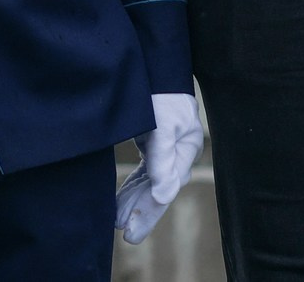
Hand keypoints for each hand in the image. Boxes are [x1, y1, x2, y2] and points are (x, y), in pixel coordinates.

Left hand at [115, 92, 203, 243]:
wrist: (153, 68)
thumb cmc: (160, 97)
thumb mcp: (162, 128)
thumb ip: (163, 162)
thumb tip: (164, 196)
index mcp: (185, 149)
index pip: (167, 186)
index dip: (150, 209)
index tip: (131, 229)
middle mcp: (178, 153)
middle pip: (160, 188)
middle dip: (142, 211)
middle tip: (126, 234)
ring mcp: (165, 149)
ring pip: (150, 182)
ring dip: (135, 201)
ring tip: (118, 221)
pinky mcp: (153, 144)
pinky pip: (144, 172)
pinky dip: (133, 187)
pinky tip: (122, 201)